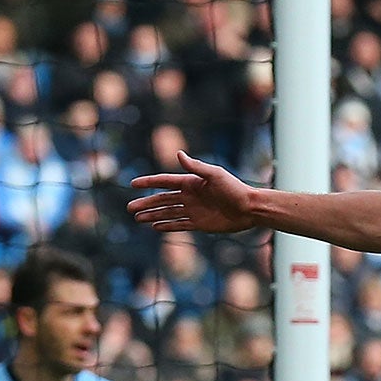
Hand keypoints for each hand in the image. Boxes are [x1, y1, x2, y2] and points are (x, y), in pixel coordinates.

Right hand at [127, 151, 258, 233]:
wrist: (250, 209)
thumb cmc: (234, 189)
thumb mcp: (215, 175)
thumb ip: (196, 166)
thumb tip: (178, 153)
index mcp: (191, 183)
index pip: (165, 182)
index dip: (149, 182)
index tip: (133, 184)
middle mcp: (190, 196)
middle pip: (162, 200)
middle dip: (146, 203)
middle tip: (130, 208)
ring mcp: (194, 210)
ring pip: (168, 213)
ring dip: (153, 215)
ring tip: (137, 218)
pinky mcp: (200, 223)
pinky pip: (179, 224)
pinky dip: (167, 226)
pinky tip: (155, 227)